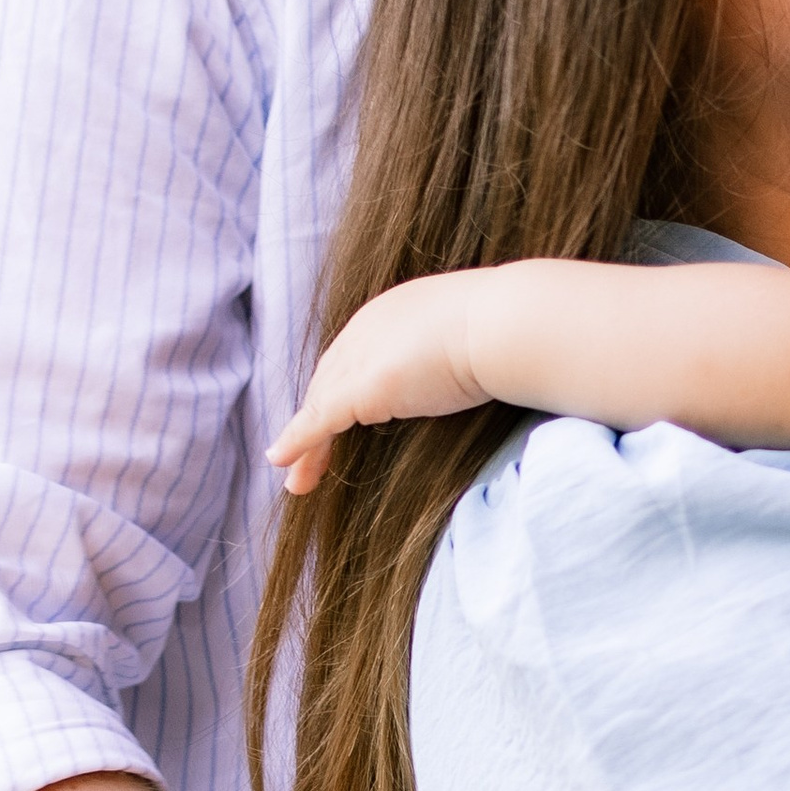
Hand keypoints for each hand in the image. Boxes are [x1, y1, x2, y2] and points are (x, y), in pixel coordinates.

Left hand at [272, 280, 490, 492]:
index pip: (355, 355)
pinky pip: (318, 421)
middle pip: (329, 380)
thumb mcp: (473, 335)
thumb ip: (456, 348)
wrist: (506, 324)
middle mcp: (367, 327)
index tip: (337, 420)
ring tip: (298, 480)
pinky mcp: (360, 388)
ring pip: (320, 405)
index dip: (340, 389)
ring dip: (304, 444)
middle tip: (305, 456)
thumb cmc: (506, 330)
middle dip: (314, 420)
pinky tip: (283, 463)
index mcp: (393, 310)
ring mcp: (361, 356)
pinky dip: (298, 442)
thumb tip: (469, 367)